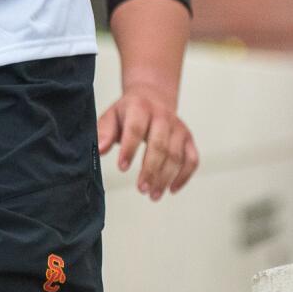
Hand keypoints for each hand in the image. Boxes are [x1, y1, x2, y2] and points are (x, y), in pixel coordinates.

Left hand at [97, 82, 198, 200]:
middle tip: (141, 189)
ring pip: (176, 155)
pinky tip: (172, 189)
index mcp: (140, 107)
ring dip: (165, 177)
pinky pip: (192, 159)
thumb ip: (104, 132)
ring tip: (153, 195)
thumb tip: (100, 149)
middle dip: (150, 169)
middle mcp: (162, 116)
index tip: (121, 168)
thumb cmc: (129, 112)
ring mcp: (178, 128)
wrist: (153, 97)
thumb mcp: (112, 116)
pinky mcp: (188, 138)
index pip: (136, 128)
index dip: (129, 149)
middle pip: (159, 145)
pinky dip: (184, 176)